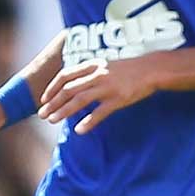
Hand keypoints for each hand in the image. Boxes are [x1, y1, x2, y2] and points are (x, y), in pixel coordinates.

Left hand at [41, 55, 160, 132]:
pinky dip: (88, 121)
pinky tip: (79, 130)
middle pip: (68, 89)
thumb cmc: (127, 69)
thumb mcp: (105, 65)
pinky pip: (100, 112)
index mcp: (92, 65)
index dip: (52, 88)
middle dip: (53, 103)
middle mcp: (97, 75)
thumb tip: (71, 85)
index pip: (65, 75)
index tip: (43, 99)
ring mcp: (108, 87)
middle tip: (43, 115)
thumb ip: (88, 73)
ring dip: (64, 111)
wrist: (152, 69)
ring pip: (80, 100)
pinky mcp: (119, 99)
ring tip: (53, 121)